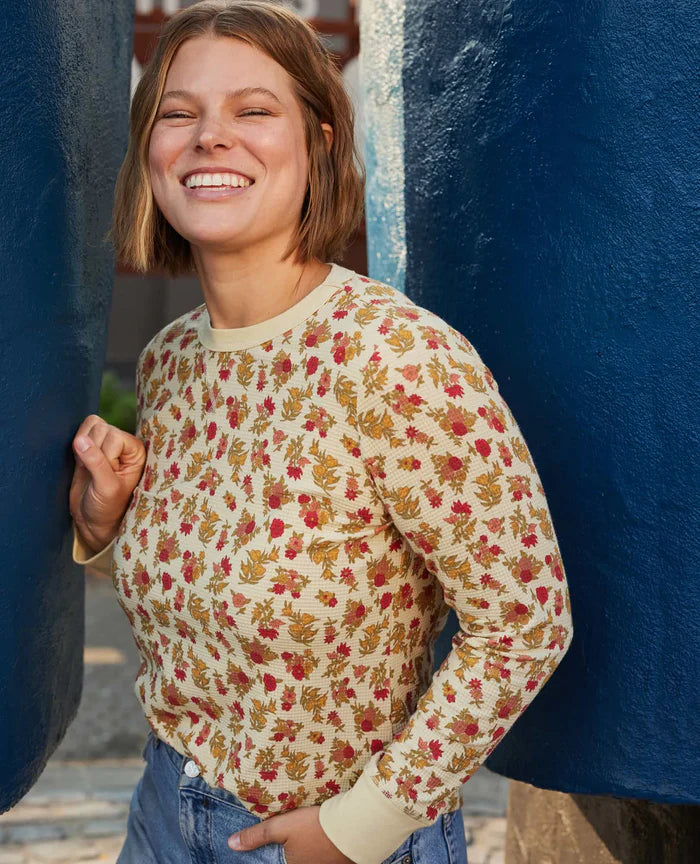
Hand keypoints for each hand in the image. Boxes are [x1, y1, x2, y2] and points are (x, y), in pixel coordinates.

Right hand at [69, 414, 145, 554]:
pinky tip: (81, 463)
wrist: (94, 521)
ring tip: (88, 468)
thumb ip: (96, 462)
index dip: (104, 455)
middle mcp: (123, 443)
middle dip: (93, 451)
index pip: (113, 435)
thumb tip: (80, 440)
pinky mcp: (90, 446)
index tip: (107, 475)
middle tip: (96, 473)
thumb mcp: (106, 488)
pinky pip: (81, 431)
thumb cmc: (108, 508)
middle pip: (101, 428)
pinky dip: (76, 444)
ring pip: (90, 426)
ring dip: (83, 447)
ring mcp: (106, 443)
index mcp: (135, 451)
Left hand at [227, 805, 354, 863]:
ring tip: (307, 837)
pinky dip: (320, 850)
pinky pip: (324, 857)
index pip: (277, 862)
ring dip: (306, 851)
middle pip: (292, 860)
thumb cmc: (315, 827)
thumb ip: (257, 835)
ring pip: (310, 859)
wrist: (354, 826)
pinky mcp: (341, 861)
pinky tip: (322, 838)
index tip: (277, 845)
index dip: (273, 855)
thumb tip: (230, 844)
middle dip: (290, 852)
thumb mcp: (282, 827)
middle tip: (292, 839)